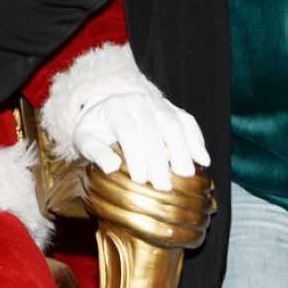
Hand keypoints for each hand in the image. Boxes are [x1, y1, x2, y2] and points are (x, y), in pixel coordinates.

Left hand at [73, 92, 209, 190]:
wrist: (105, 111)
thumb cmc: (95, 130)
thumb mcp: (85, 140)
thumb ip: (95, 152)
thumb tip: (112, 167)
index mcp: (115, 107)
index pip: (129, 132)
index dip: (137, 157)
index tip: (140, 181)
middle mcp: (139, 101)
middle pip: (155, 129)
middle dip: (160, 159)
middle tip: (164, 186)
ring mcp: (158, 103)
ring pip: (175, 123)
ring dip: (183, 150)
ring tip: (187, 175)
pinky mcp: (172, 109)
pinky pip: (188, 121)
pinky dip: (197, 139)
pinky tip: (202, 159)